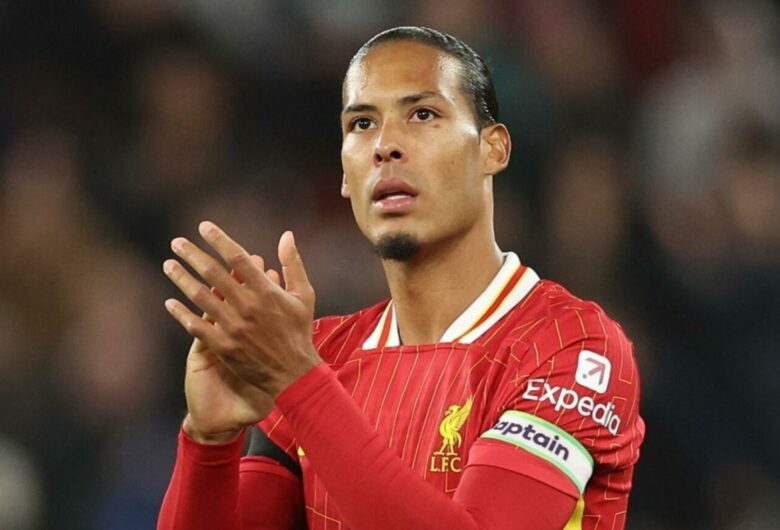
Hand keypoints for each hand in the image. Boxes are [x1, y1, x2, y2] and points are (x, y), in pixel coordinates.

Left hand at [163, 222, 320, 436]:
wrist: (293, 374)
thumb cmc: (299, 331)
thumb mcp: (304, 295)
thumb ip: (292, 264)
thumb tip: (286, 235)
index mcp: (267, 291)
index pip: (238, 258)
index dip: (219, 240)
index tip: (204, 227)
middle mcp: (247, 306)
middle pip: (213, 273)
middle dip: (193, 255)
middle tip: (177, 243)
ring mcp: (233, 327)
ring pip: (200, 297)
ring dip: (182, 279)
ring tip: (168, 265)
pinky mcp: (223, 346)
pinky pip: (196, 326)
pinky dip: (181, 314)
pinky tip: (170, 302)